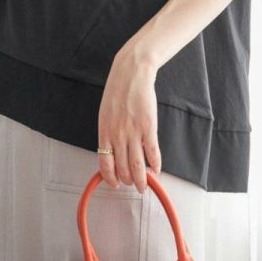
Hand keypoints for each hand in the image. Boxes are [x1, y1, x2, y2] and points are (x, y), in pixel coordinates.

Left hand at [97, 48, 161, 192]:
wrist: (131, 75)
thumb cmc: (117, 93)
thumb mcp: (105, 115)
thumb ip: (108, 134)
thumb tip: (113, 153)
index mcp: (104, 133)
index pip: (104, 164)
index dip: (110, 178)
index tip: (115, 184)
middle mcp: (118, 136)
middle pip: (123, 168)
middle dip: (128, 181)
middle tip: (133, 185)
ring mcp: (134, 133)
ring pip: (138, 165)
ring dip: (142, 179)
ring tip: (145, 185)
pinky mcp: (149, 127)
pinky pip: (153, 152)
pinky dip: (156, 164)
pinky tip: (157, 170)